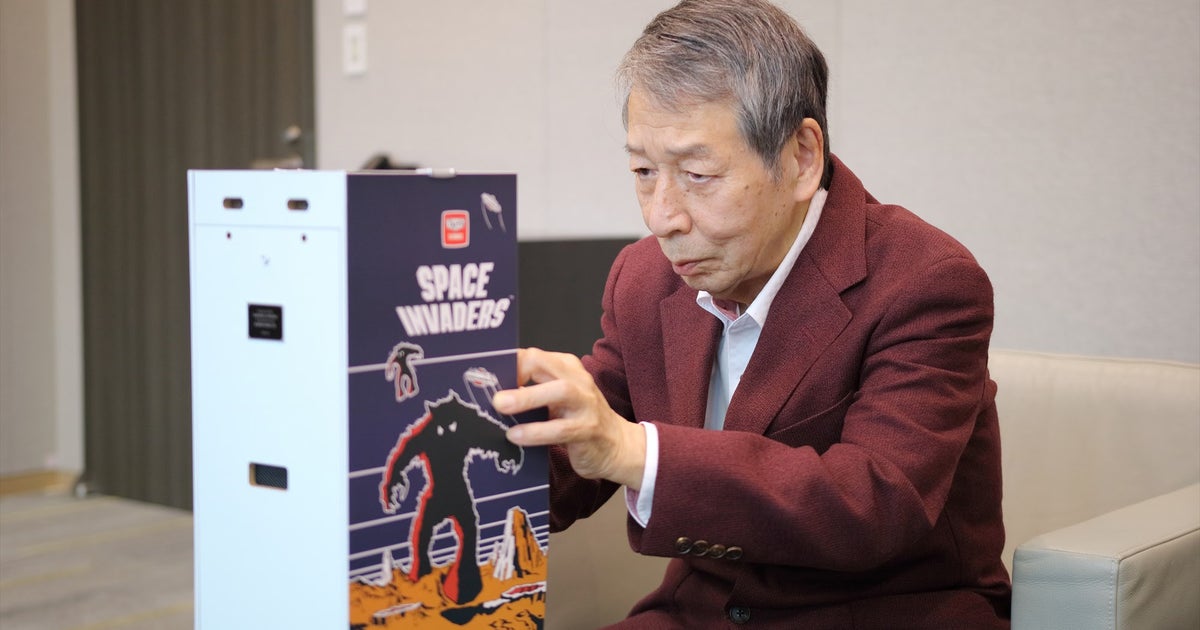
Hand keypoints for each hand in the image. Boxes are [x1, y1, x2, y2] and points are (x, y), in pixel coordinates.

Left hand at [492, 348, 645, 488]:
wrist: (618, 446)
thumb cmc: (579, 420)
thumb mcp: (556, 400)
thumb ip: (531, 392)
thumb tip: (491, 394)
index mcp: (567, 368)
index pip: (534, 356)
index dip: (509, 364)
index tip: (486, 376)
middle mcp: (578, 380)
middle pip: (546, 366)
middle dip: (518, 373)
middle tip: (493, 391)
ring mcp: (586, 404)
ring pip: (559, 392)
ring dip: (527, 398)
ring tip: (501, 407)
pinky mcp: (589, 430)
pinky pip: (561, 429)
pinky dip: (536, 432)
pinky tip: (516, 436)